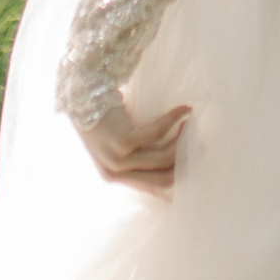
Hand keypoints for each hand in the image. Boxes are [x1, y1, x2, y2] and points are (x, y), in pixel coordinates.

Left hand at [76, 99, 194, 196]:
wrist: (82, 91)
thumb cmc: (105, 113)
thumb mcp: (121, 140)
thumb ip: (140, 155)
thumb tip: (169, 167)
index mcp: (115, 176)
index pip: (155, 188)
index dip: (178, 177)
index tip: (196, 161)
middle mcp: (115, 173)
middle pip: (164, 179)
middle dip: (185, 161)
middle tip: (198, 142)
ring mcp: (117, 159)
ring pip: (164, 159)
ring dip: (181, 140)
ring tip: (188, 124)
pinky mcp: (122, 142)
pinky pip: (158, 134)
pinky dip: (173, 120)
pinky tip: (184, 110)